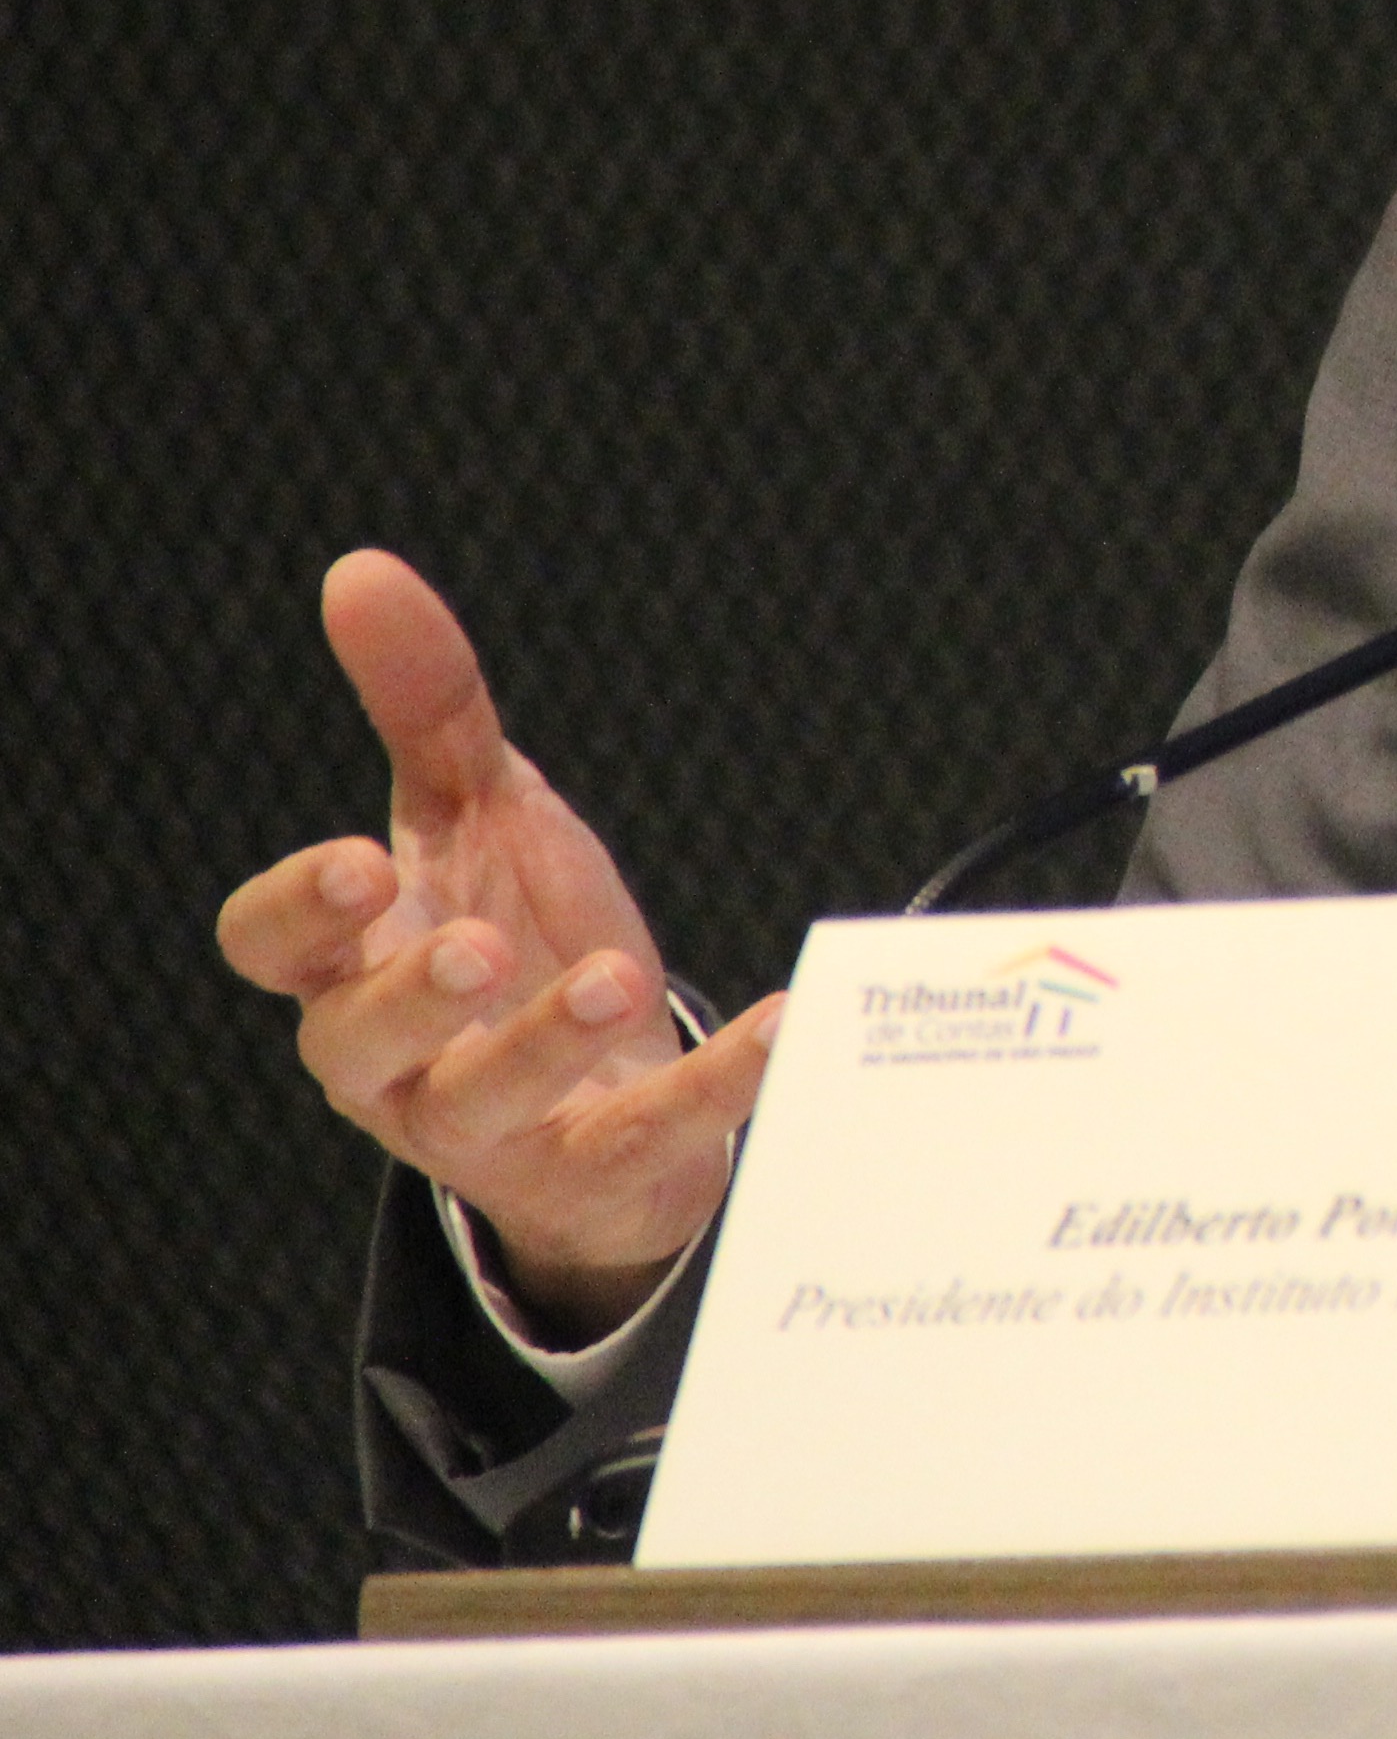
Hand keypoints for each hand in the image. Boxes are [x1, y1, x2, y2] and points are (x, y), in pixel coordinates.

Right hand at [213, 550, 778, 1342]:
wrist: (610, 1099)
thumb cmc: (520, 938)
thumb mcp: (478, 812)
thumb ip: (425, 705)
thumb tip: (359, 571)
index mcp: (351, 964)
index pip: (269, 950)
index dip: (295, 916)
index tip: (353, 866)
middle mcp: (396, 1060)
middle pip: (356, 1041)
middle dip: (410, 993)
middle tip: (474, 944)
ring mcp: (491, 1128)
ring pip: (486, 1102)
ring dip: (546, 1042)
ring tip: (617, 977)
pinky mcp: (597, 1168)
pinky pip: (651, 1134)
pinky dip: (720, 1084)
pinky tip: (785, 1023)